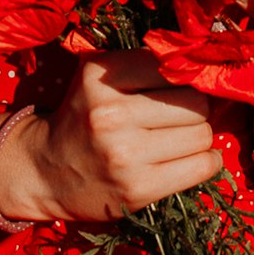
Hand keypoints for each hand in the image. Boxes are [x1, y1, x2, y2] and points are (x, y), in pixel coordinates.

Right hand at [0, 50, 222, 223]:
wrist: (45, 172)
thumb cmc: (83, 117)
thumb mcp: (97, 77)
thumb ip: (142, 65)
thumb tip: (204, 66)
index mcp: (100, 76)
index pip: (172, 66)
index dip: (184, 76)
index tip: (183, 85)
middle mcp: (111, 113)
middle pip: (195, 102)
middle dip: (196, 107)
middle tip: (183, 114)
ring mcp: (125, 154)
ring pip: (202, 134)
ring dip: (200, 135)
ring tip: (182, 138)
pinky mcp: (138, 189)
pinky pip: (201, 167)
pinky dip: (207, 161)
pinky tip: (191, 158)